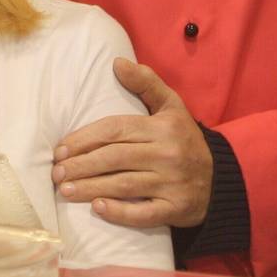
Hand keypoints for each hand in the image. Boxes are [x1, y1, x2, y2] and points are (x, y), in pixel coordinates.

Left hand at [51, 58, 212, 227]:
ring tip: (65, 191)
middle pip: (115, 158)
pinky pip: (144, 214)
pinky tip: (98, 209)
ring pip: (125, 185)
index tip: (61, 149)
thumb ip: (145, 82)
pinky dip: (120, 213)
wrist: (220, 179)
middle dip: (82, 165)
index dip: (85, 138)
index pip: (116, 130)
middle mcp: (166, 154)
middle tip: (56, 173)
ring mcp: (171, 184)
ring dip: (92, 188)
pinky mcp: (175, 210)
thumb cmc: (184, 138)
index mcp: (161, 127)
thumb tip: (117, 63)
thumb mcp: (171, 104)